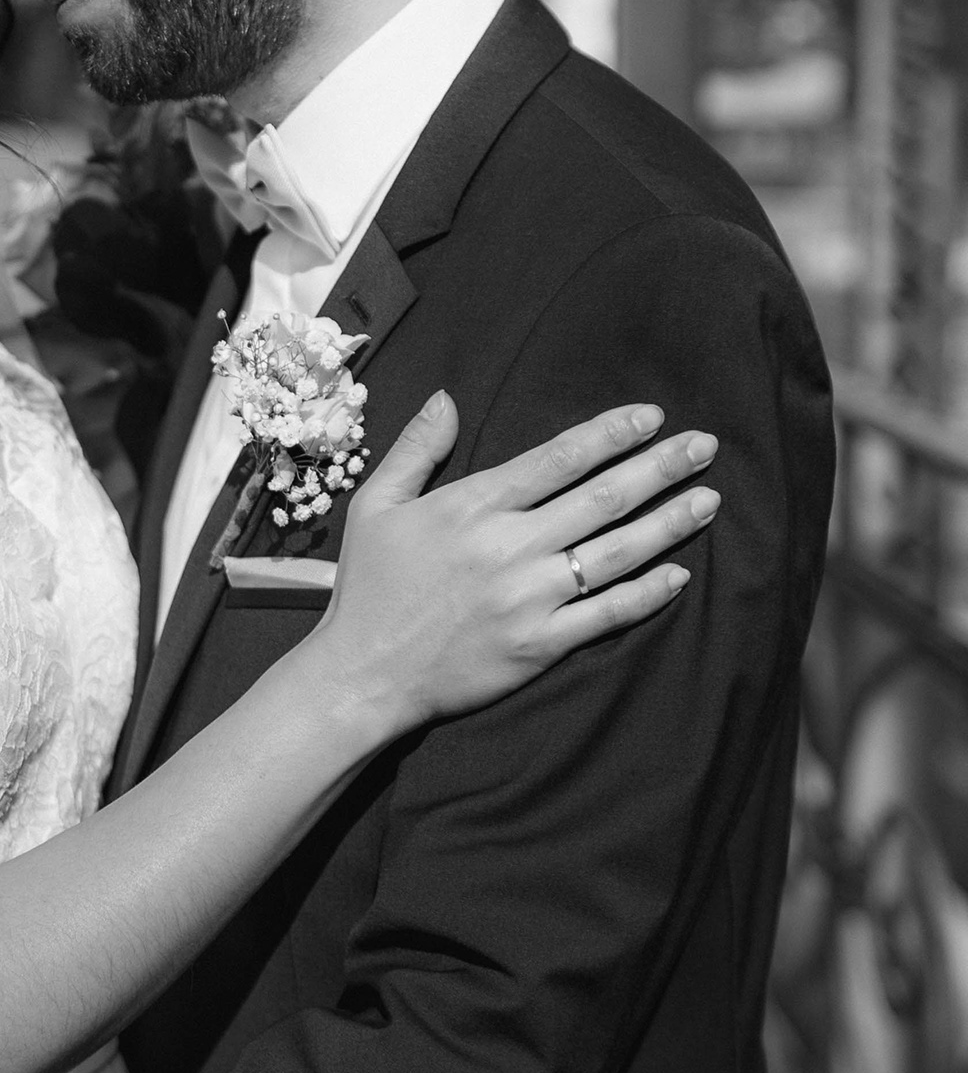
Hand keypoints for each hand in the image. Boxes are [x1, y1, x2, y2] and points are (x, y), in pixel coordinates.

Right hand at [318, 396, 718, 730]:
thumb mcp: (375, 505)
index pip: (559, 458)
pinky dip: (647, 595)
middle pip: (603, 497)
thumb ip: (416, 448)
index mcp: (473, 506)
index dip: (612, 433)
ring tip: (709, 500)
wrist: (363, 674)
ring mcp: (528, 598)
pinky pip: (606, 615)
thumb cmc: (368, 588)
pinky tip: (680, 575)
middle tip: (705, 446)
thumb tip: (447, 397)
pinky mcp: (539, 645)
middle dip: (661, 467)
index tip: (652, 416)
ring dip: (669, 523)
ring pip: (617, 552)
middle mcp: (509, 546)